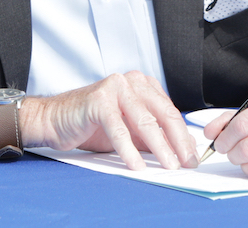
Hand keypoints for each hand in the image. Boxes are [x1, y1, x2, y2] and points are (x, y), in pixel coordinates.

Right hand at [20, 72, 197, 170]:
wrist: (56, 120)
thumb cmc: (92, 125)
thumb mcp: (129, 132)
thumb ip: (152, 138)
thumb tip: (181, 151)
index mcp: (143, 85)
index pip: (170, 112)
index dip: (183, 136)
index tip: (192, 157)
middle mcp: (132, 82)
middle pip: (163, 114)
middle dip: (178, 142)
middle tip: (187, 163)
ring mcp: (116, 87)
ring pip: (144, 121)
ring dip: (159, 147)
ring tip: (169, 166)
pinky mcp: (99, 99)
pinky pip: (119, 128)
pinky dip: (129, 149)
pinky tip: (137, 165)